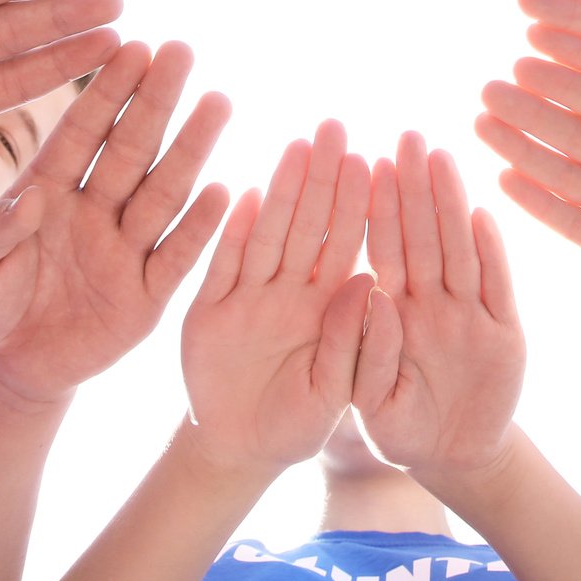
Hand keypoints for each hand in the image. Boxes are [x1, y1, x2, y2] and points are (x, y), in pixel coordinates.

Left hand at [0, 40, 231, 408]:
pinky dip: (199, 227)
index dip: (106, 92)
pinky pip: (176, 257)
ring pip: (162, 191)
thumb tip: (29, 200)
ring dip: (190, 148)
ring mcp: (123, 250)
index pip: (82, 133)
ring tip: (217, 101)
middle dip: (155, 100)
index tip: (130, 46)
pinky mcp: (145, 296)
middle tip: (181, 50)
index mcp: (47, 191)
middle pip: (131, 149)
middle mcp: (93, 210)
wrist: (5, 372)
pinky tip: (224, 191)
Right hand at [181, 121, 372, 471]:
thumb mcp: (334, 392)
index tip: (372, 160)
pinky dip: (230, 235)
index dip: (358, 205)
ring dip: (280, 191)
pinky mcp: (208, 312)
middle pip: (309, 226)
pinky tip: (241, 195)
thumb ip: (351, 342)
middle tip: (334, 127)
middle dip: (321, 177)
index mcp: (328, 308)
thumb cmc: (298, 424)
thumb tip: (370, 282)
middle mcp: (290, 292)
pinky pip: (222, 267)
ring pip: (268, 235)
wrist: (239, 452)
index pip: (347, 246)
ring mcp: (248, 297)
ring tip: (295, 147)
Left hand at [351, 132, 523, 484]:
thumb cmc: (398, 426)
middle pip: (422, 237)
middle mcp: (430, 304)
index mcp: (391, 311)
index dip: (378, 208)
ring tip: (444, 160)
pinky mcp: (505, 335)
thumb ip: (367, 349)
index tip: (369, 163)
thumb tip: (374, 293)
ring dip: (451, 205)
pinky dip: (492, 253)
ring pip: (458, 251)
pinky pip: (497, 288)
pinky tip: (483, 215)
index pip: (383, 250)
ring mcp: (468, 316)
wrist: (452, 461)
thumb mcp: (366, 398)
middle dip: (415, 187)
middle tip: (407, 136)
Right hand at [478, 59, 580, 327]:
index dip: (573, 82)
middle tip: (491, 84)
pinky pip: (568, 221)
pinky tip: (503, 180)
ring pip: (560, 171)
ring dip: (521, 148)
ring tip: (481, 123)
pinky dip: (537, 203)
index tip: (535, 58)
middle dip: (533, 108)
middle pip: (573, 131)